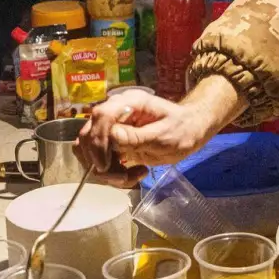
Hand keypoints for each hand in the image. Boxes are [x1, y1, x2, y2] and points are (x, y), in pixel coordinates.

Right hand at [74, 76, 243, 185]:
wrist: (190, 130)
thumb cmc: (183, 129)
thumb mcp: (165, 136)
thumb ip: (138, 137)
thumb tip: (112, 137)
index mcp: (130, 102)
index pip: (101, 117)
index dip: (98, 142)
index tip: (106, 165)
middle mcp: (116, 111)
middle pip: (88, 134)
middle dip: (100, 161)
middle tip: (122, 176)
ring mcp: (112, 126)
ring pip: (89, 150)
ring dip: (106, 170)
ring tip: (130, 176)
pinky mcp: (112, 140)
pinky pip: (99, 158)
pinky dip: (111, 171)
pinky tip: (131, 173)